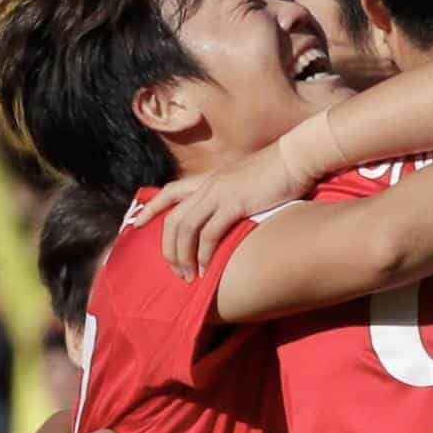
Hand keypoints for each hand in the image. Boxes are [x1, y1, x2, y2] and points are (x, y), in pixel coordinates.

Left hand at [136, 141, 317, 281]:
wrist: (296, 156)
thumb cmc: (277, 171)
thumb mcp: (244, 180)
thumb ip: (230, 194)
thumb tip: (228, 212)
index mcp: (208, 179)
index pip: (169, 192)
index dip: (150, 209)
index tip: (136, 224)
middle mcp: (208, 186)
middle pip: (173, 219)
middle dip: (168, 248)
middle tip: (173, 270)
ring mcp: (220, 194)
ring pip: (186, 228)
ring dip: (183, 256)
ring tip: (188, 276)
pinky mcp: (235, 204)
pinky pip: (210, 234)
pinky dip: (205, 255)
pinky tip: (208, 269)